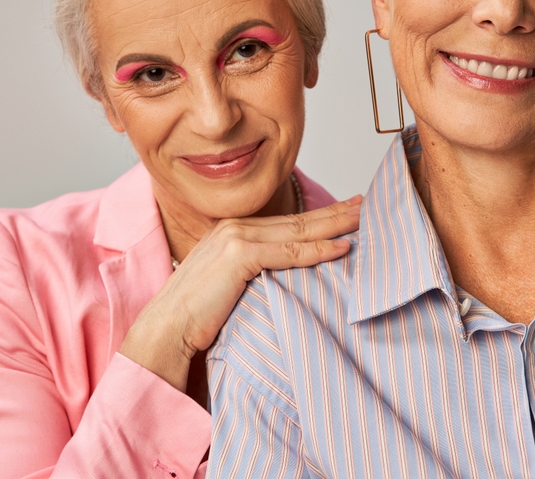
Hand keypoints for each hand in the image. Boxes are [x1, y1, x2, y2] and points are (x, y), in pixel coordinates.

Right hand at [119, 195, 362, 391]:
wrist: (167, 328)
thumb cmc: (196, 315)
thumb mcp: (229, 286)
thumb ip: (255, 273)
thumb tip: (287, 279)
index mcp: (232, 232)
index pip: (285, 222)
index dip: (319, 217)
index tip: (346, 212)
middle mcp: (235, 227)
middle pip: (296, 221)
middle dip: (335, 213)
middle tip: (367, 205)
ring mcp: (236, 237)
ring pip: (297, 231)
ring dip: (335, 225)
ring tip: (365, 220)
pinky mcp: (238, 255)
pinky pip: (289, 252)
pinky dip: (318, 250)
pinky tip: (343, 248)